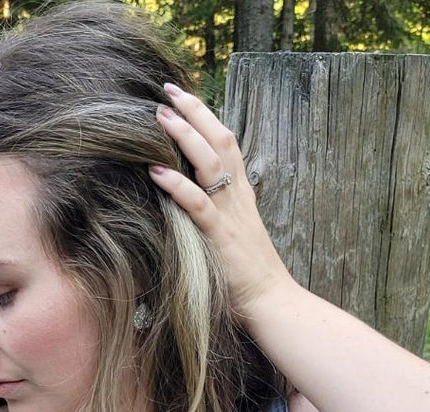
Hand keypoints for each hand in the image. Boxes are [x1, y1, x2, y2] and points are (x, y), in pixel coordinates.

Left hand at [150, 82, 290, 321]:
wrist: (272, 303)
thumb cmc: (248, 278)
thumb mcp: (233, 238)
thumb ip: (214, 217)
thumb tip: (187, 205)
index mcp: (242, 196)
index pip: (227, 145)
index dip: (206, 119)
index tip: (183, 99)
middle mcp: (238, 198)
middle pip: (221, 140)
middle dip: (195, 112)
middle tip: (168, 90)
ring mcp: (231, 215)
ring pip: (211, 163)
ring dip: (184, 136)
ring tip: (160, 116)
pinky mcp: (221, 237)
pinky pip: (199, 204)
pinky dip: (177, 184)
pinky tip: (156, 170)